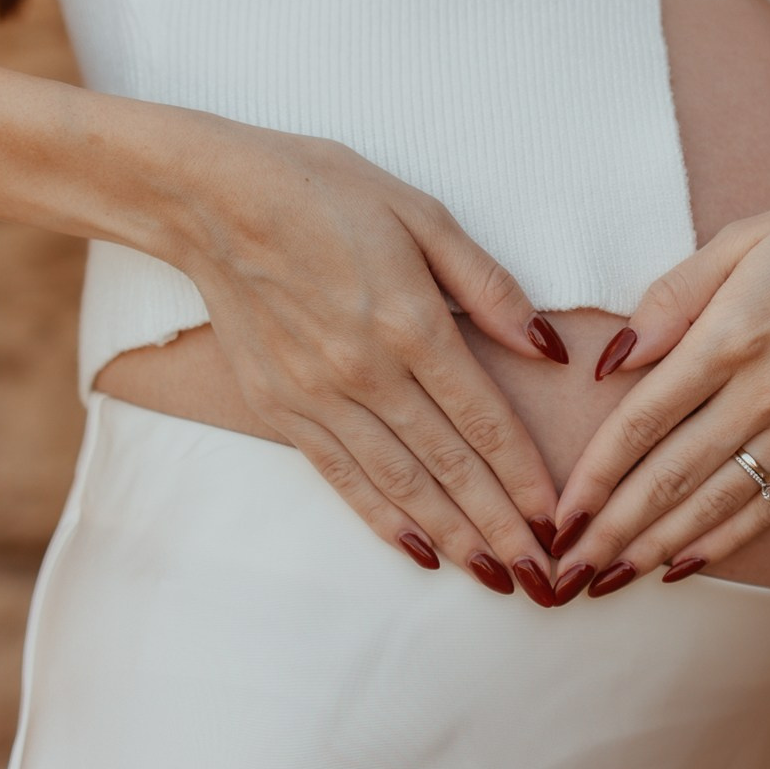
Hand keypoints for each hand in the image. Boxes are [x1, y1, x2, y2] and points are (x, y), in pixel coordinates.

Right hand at [155, 116, 568, 594]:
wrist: (211, 200)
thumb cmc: (324, 192)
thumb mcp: (422, 213)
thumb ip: (487, 285)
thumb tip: (546, 344)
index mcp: (410, 322)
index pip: (483, 418)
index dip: (523, 474)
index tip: (557, 517)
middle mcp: (366, 371)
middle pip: (448, 464)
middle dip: (500, 525)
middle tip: (541, 576)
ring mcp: (317, 396)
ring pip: (398, 482)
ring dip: (449, 534)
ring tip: (491, 575)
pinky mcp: (278, 408)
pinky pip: (340, 476)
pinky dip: (381, 518)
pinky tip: (416, 550)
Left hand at [547, 165, 769, 591]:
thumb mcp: (739, 238)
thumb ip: (670, 298)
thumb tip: (611, 359)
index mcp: (735, 334)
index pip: (644, 420)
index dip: (595, 474)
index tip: (557, 514)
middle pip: (673, 475)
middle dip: (613, 529)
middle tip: (566, 569)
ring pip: (719, 501)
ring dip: (658, 544)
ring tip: (610, 578)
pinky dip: (726, 540)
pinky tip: (684, 565)